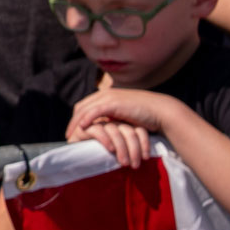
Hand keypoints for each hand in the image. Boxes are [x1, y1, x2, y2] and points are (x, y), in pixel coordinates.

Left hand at [66, 87, 188, 167]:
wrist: (160, 111)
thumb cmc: (145, 116)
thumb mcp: (124, 115)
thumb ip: (114, 118)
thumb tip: (106, 129)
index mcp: (106, 96)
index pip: (84, 106)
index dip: (77, 118)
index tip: (73, 131)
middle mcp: (105, 94)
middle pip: (81, 108)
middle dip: (73, 122)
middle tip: (69, 135)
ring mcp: (109, 97)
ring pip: (85, 110)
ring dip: (77, 123)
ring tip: (72, 136)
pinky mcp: (114, 103)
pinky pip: (95, 111)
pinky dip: (87, 119)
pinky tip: (83, 128)